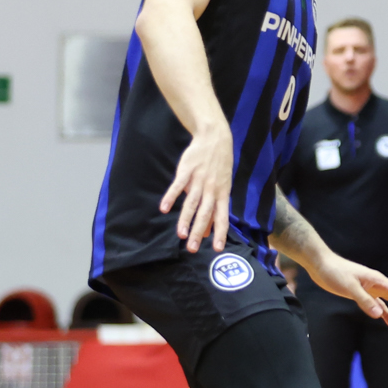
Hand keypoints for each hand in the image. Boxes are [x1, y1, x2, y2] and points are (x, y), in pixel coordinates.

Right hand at [160, 121, 234, 252]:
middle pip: (205, 213)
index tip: (217, 249)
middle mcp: (211, 189)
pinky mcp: (187, 171)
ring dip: (186, 219)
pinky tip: (164, 208)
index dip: (220, 233)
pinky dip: (171, 197)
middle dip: (199, 232)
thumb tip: (210, 231)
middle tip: (193, 248)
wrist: (214, 138)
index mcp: (222, 194)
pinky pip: (178, 186)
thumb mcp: (222, 186)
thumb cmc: (219, 166)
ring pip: (192, 203)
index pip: (222, 217)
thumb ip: (215, 208)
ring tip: (181, 235)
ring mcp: (199, 180)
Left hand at [306, 252, 387, 328]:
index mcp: (378, 281)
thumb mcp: (349, 287)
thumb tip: (379, 316)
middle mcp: (378, 284)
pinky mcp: (363, 293)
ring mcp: (371, 289)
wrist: (321, 264)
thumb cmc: (334, 272)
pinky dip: (387, 315)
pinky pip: (380, 305)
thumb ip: (364, 301)